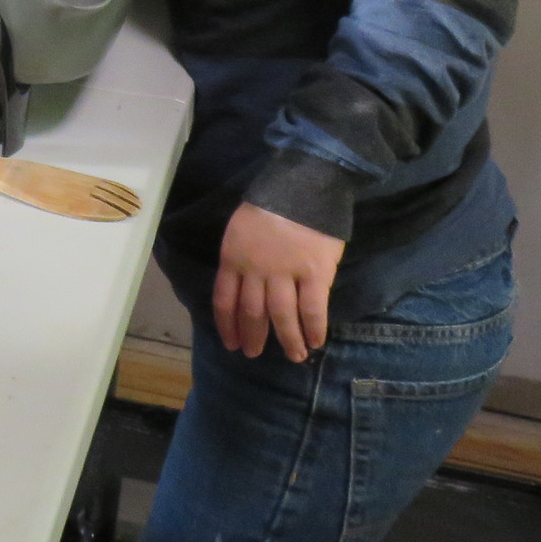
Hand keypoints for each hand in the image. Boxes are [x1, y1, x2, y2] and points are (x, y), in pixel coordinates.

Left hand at [214, 202, 344, 361]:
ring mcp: (285, 272)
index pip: (224, 300)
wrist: (304, 185)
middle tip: (255, 354)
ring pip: (281, 315)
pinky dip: (313, 327)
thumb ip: (241, 258)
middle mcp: (255, 269)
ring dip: (287, 339)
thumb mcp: (241, 229)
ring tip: (294, 356)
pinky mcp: (315, 272)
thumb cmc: (271, 204)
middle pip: (251, 312)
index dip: (227, 325)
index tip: (231, 343)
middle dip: (253, 336)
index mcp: (233, 257)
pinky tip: (316, 341)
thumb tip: (246, 287)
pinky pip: (312, 308)